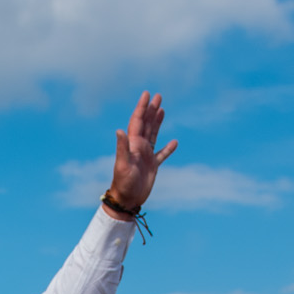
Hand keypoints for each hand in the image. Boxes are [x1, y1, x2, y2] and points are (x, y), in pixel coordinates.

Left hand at [106, 91, 177, 212]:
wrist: (127, 199)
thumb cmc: (123, 183)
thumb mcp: (123, 164)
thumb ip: (122, 147)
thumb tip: (119, 130)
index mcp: (132, 143)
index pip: (137, 121)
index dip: (142, 107)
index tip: (147, 94)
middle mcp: (139, 147)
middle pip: (146, 124)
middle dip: (151, 110)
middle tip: (158, 96)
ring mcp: (146, 155)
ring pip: (153, 134)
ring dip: (158, 122)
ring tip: (162, 109)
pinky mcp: (153, 166)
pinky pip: (162, 154)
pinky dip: (168, 148)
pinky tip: (174, 142)